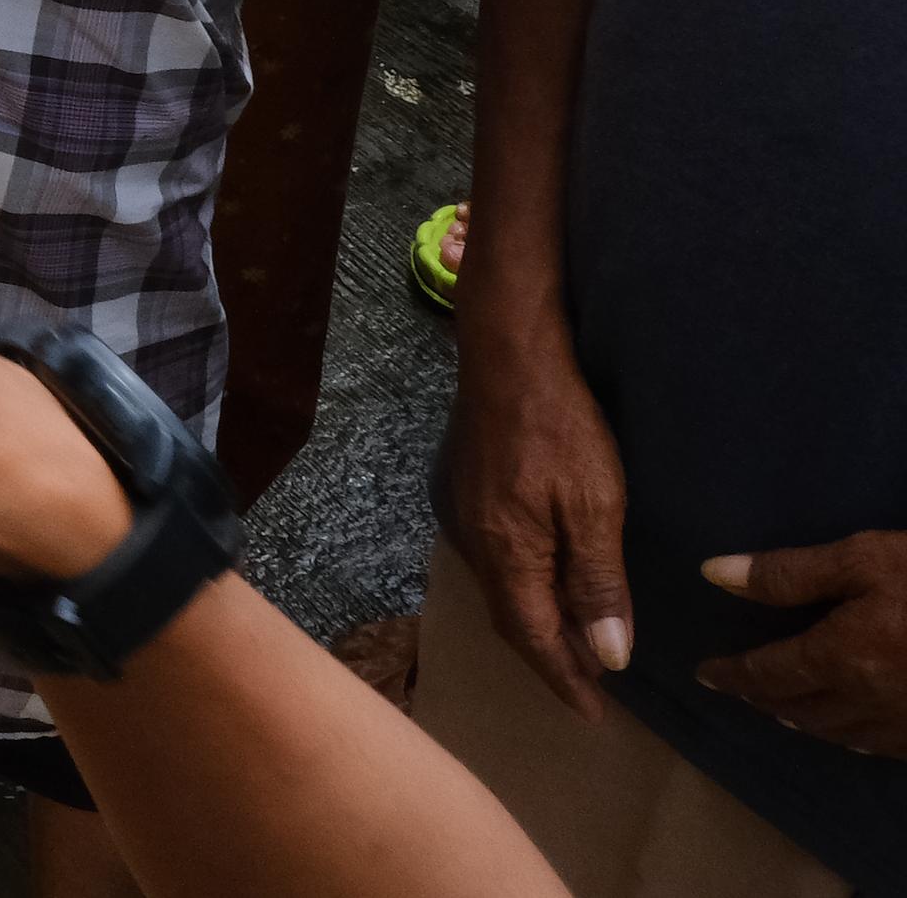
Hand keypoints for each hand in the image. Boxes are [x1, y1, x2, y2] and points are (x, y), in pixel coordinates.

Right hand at [440, 311, 636, 718]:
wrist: (507, 355)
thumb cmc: (560, 427)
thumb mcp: (596, 504)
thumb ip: (597, 580)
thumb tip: (606, 654)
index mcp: (507, 553)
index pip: (533, 637)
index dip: (564, 679)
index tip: (593, 715)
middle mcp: (474, 543)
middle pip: (508, 619)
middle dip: (547, 658)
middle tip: (587, 688)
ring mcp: (463, 515)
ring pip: (499, 591)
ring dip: (533, 624)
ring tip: (571, 643)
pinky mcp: (465, 492)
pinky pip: (494, 562)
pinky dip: (521, 589)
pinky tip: (545, 582)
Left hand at [700, 533, 906, 754]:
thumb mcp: (865, 557)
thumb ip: (789, 573)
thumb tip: (714, 574)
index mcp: (843, 657)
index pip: (770, 674)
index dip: (734, 675)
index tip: (705, 674)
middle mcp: (871, 701)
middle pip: (803, 710)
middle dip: (765, 700)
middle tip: (740, 691)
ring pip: (844, 734)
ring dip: (807, 722)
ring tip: (784, 710)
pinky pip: (885, 745)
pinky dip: (856, 737)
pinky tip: (856, 729)